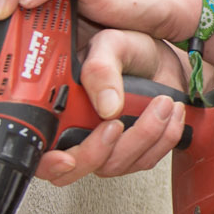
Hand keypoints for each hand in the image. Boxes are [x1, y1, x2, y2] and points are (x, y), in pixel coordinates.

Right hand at [36, 27, 188, 185]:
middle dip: (101, 152)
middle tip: (117, 123)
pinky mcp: (136, 151)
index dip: (49, 163)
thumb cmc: (131, 49)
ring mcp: (108, 146)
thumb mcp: (112, 45)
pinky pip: (147, 159)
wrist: (163, 56)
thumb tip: (105, 107)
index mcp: (62, 108)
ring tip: (161, 102)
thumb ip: (101, 70)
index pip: (42, 152)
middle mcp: (81, 131)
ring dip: (144, 137)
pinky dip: (164, 138)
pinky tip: (171, 113)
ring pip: (118, 165)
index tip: (66, 159)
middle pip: (79, 167)